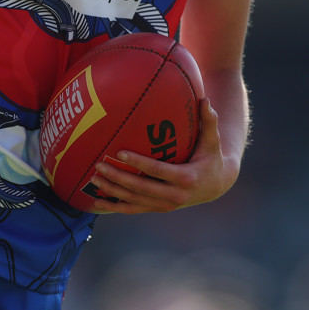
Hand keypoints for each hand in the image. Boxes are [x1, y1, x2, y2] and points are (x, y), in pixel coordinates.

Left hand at [88, 99, 240, 214]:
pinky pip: (133, 209)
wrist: (215, 186)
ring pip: (134, 201)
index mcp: (186, 178)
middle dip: (118, 178)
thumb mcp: (213, 141)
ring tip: (93, 178)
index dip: (139, 163)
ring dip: (113, 191)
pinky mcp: (158, 209)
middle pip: (141, 189)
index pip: (158, 171)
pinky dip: (115, 207)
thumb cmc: (210, 157)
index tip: (121, 153)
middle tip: (98, 165)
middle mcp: (175, 196)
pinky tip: (96, 201)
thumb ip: (208, 121)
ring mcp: (165, 205)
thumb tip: (205, 99)